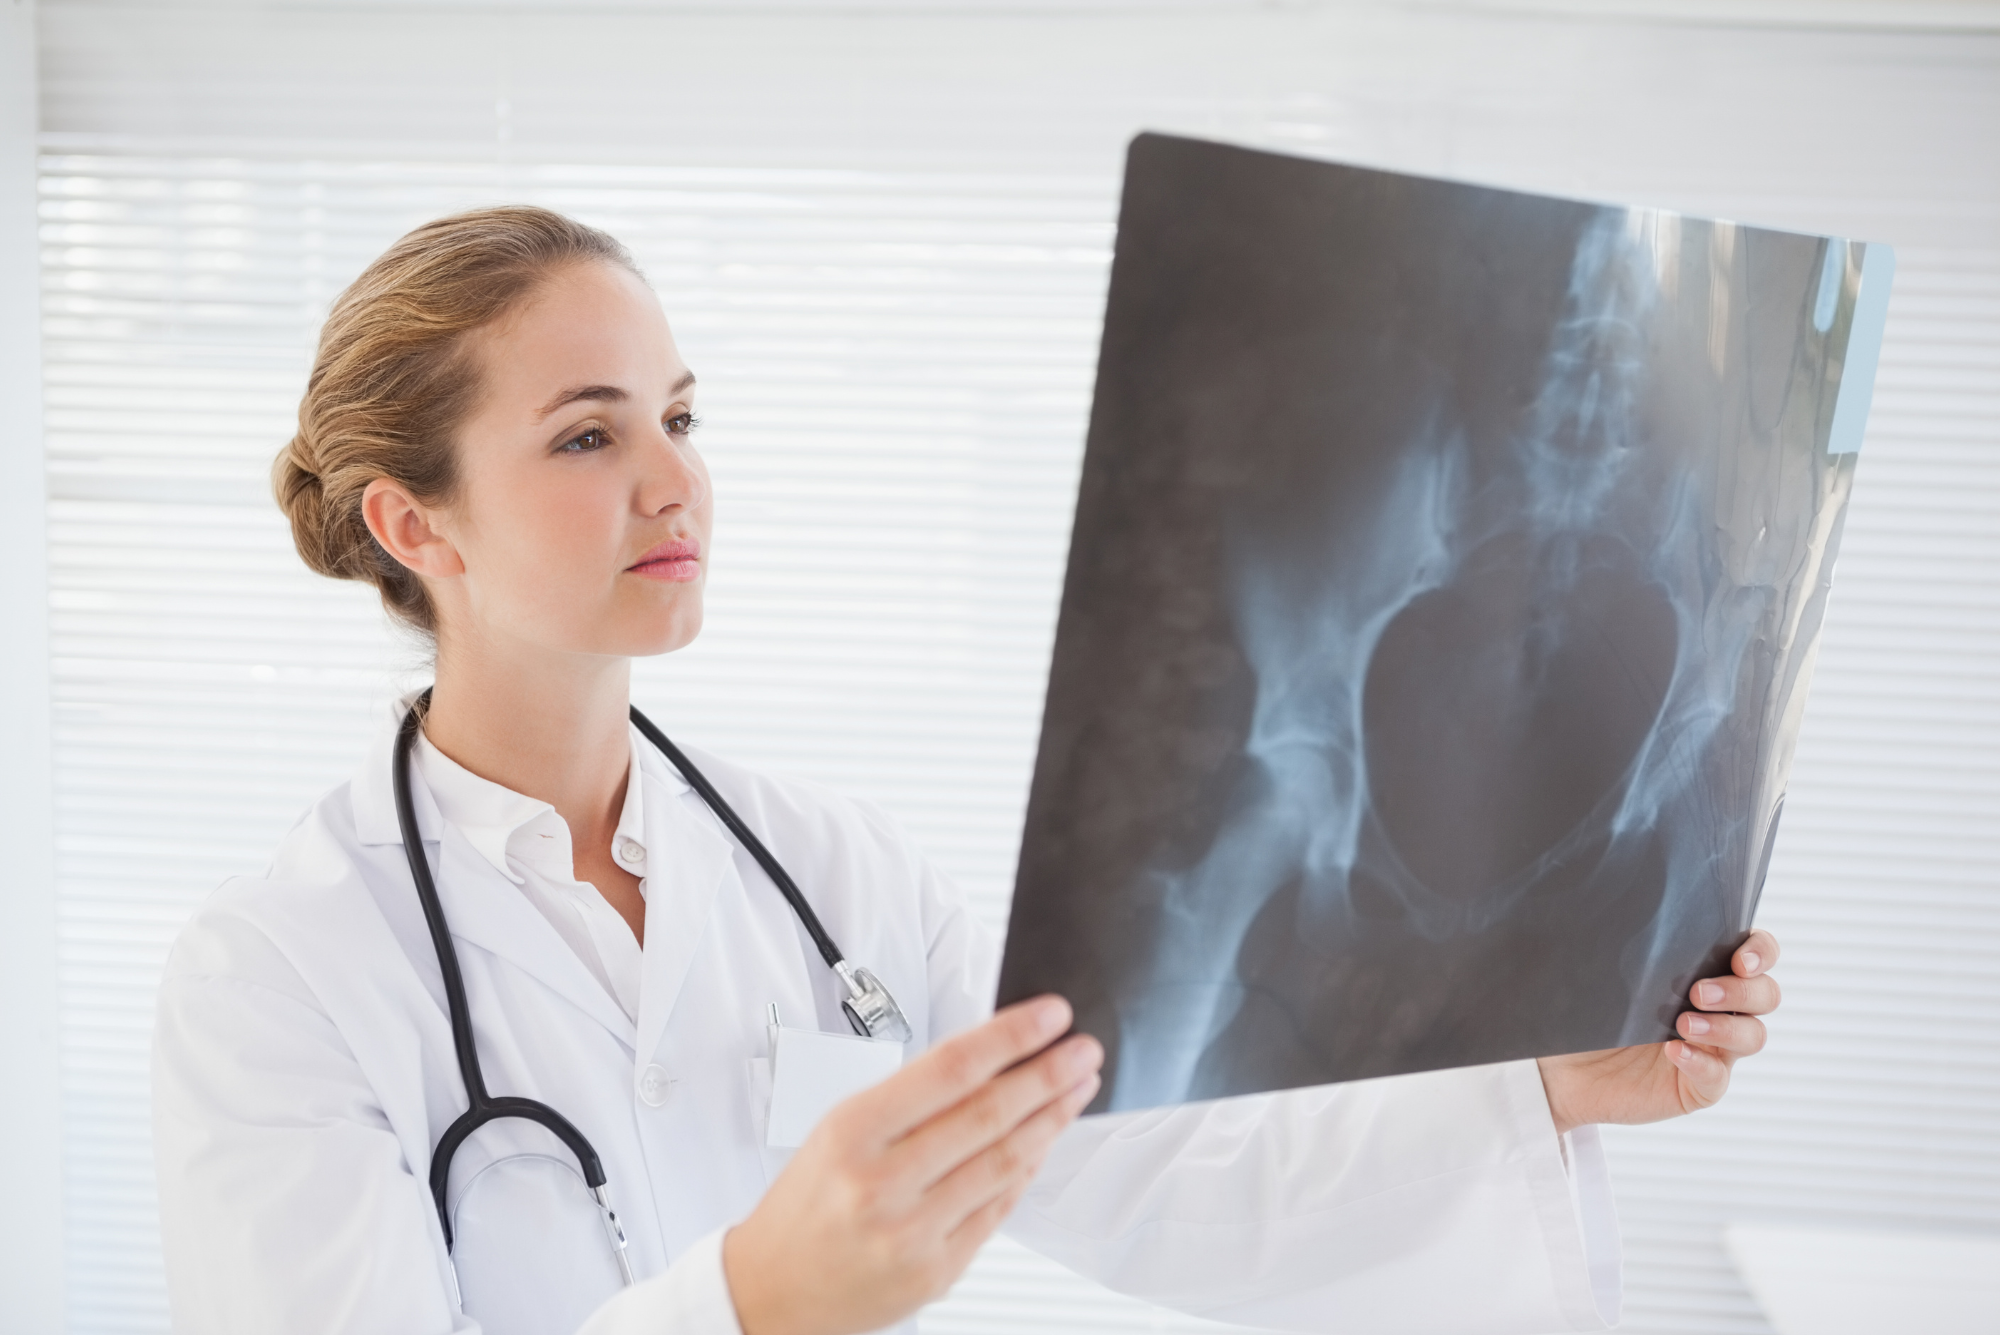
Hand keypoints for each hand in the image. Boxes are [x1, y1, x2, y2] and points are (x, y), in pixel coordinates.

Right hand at [723, 995, 1101, 1334]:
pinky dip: (1027, 1170)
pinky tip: (1044, 1143)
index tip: (1049, 1016)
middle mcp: (882, 1181)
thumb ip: (908, 1100)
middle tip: (1082, 1050)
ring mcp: (912, 1231)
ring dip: (1051, 1119)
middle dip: (1048, 1075)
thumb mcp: (837, 1131)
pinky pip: (998, 1209)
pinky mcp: (936, 1270)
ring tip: (1077, 1089)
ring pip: (1004, 1161)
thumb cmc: (804, 1204)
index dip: (1009, 1036)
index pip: (949, 1069)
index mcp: (852, 1132)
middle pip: (988, 1114)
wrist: (771, 1289)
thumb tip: (989, 1060)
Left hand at [1536, 930, 1780, 1134]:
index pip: (1757, 954)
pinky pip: (1718, 1078)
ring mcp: (1713, 1050)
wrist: (1562, 1065)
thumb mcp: (1604, 968)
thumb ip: (1628, 940)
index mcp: (1705, 971)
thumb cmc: (1586, 1009)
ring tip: (1683, 1024)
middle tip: (1697, 992)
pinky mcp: (1698, 1086)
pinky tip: (1675, 1052)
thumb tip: (1625, 898)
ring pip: (1753, 1036)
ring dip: (1725, 1028)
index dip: (1761, 952)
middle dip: (1742, 991)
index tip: (1741, 958)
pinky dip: (1702, 1064)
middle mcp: (1719, 1010)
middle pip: (1766, 995)